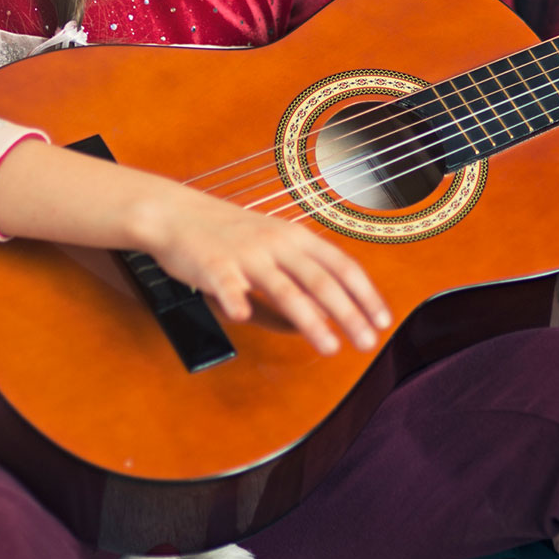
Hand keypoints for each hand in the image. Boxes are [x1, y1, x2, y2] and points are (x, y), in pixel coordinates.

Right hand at [137, 186, 391, 356]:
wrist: (176, 213)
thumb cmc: (226, 234)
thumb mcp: (270, 248)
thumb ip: (297, 281)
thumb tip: (326, 318)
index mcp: (293, 236)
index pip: (340, 265)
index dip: (365, 293)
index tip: (383, 320)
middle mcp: (275, 242)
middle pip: (319, 280)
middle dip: (348, 313)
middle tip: (367, 343)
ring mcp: (245, 253)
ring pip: (283, 287)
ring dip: (309, 319)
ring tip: (329, 346)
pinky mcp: (213, 264)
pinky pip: (226, 283)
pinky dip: (235, 299)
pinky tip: (242, 315)